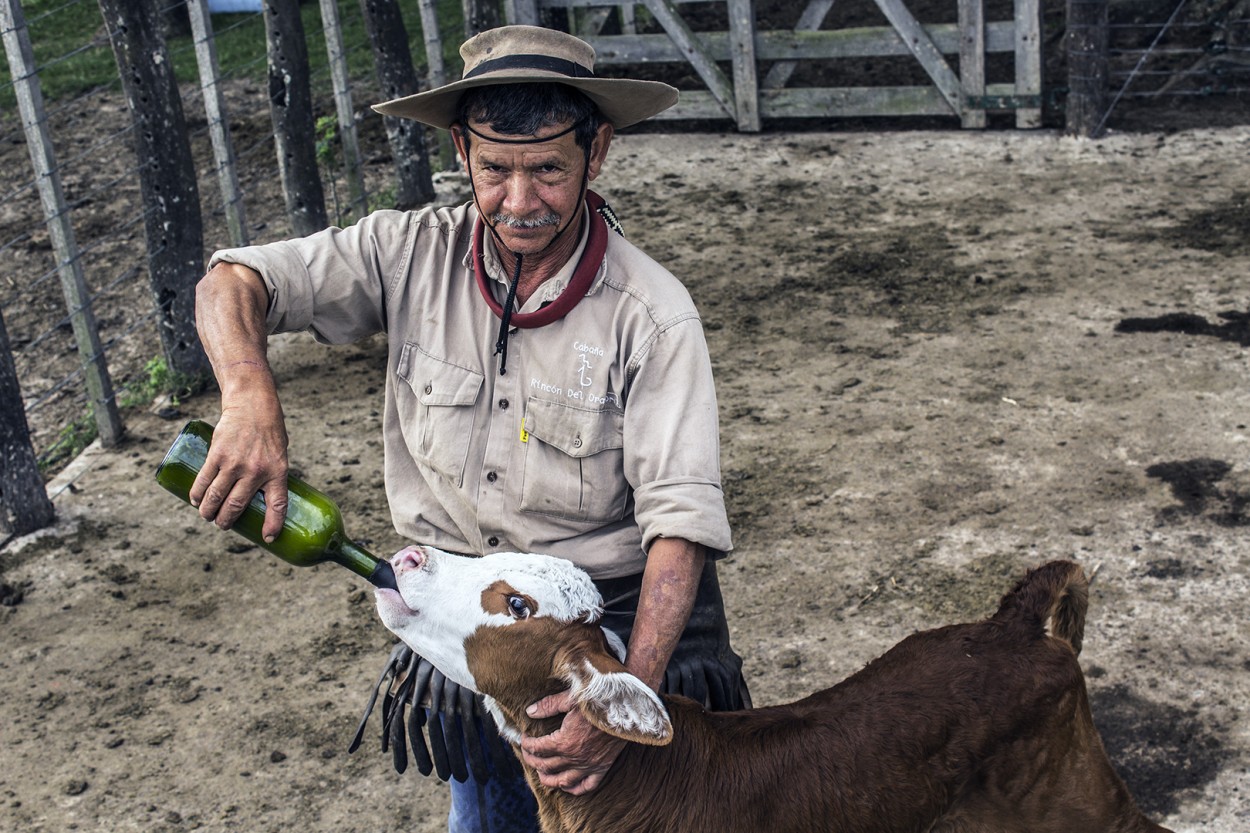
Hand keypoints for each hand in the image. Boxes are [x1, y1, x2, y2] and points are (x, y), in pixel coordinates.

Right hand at [188, 399, 287, 539]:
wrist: (252, 404)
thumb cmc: (269, 431)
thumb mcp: (279, 454)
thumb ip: (271, 475)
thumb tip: (260, 499)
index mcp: (277, 471)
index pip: (277, 505)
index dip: (273, 524)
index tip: (268, 537)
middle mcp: (256, 470)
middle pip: (236, 506)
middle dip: (226, 521)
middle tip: (222, 524)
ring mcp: (235, 463)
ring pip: (216, 496)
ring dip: (208, 511)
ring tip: (206, 516)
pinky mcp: (217, 454)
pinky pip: (203, 480)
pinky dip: (196, 494)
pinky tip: (194, 500)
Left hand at [519, 691, 624, 794]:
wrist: (628, 707)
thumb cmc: (599, 700)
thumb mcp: (571, 698)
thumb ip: (549, 705)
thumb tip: (530, 712)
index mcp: (564, 741)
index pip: (538, 747)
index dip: (527, 744)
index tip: (524, 738)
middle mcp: (575, 758)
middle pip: (546, 765)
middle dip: (532, 760)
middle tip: (527, 755)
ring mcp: (589, 765)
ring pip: (563, 781)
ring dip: (548, 780)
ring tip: (541, 775)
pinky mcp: (602, 767)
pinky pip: (586, 786)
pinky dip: (574, 789)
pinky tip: (567, 786)